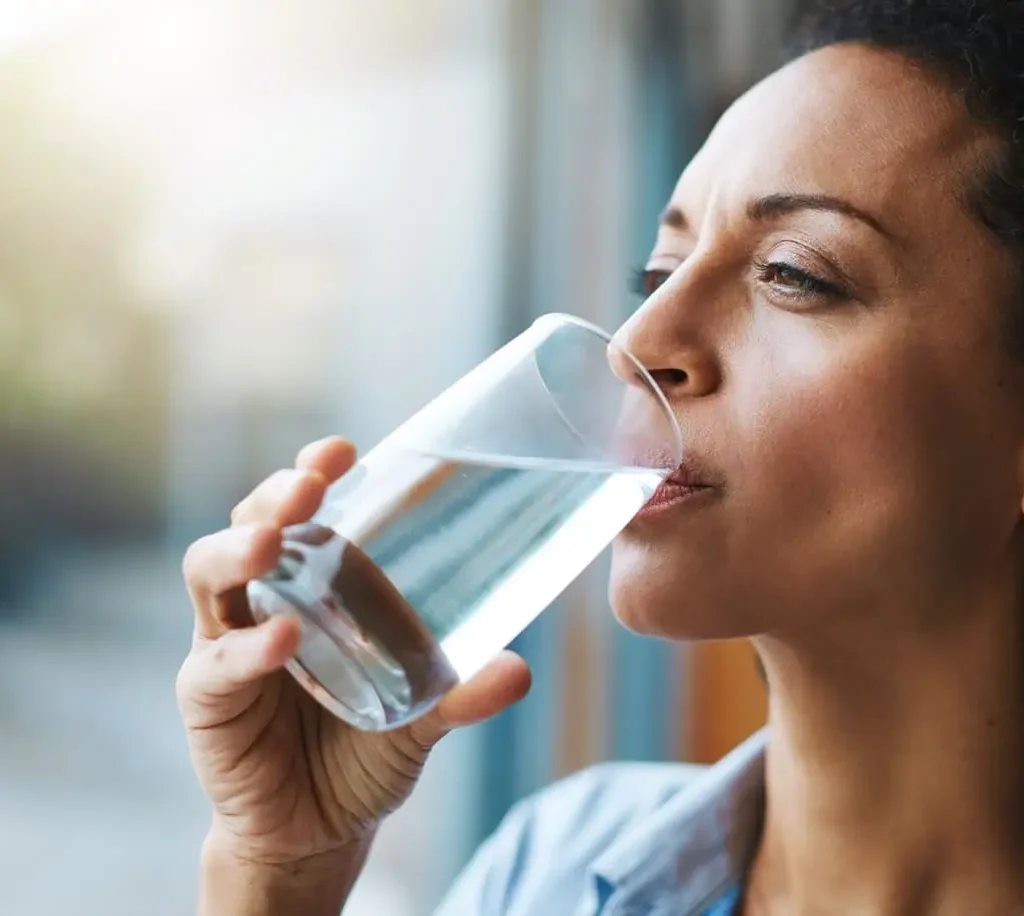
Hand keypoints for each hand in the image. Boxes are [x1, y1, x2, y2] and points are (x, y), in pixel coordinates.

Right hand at [177, 436, 531, 866]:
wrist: (319, 830)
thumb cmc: (364, 752)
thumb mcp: (422, 715)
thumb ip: (462, 693)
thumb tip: (521, 669)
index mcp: (309, 587)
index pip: (301, 513)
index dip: (311, 474)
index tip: (344, 451)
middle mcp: (261, 602)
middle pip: (248, 526)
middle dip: (273, 498)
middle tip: (309, 487)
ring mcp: (225, 645)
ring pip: (208, 576)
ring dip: (239, 551)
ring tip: (275, 542)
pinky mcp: (207, 700)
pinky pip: (215, 665)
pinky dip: (247, 650)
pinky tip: (282, 641)